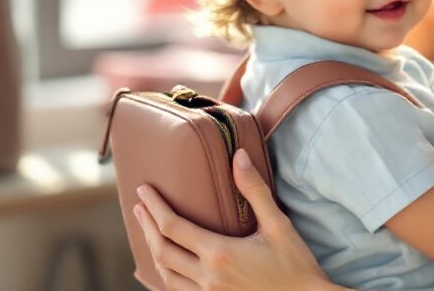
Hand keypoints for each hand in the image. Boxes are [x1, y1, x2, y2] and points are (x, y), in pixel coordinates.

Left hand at [133, 148, 339, 290]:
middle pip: (161, 250)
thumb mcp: (278, 224)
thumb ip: (255, 190)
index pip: (173, 227)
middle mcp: (207, 278)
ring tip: (149, 232)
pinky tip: (167, 266)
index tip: (144, 190)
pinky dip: (166, 276)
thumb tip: (238, 156)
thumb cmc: (295, 264)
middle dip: (147, 226)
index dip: (155, 207)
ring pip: (165, 275)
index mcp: (220, 254)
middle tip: (139, 207)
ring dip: (152, 251)